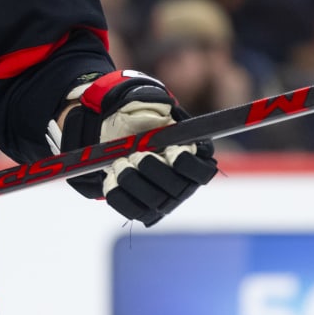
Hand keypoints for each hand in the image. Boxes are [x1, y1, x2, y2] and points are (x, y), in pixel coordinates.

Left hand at [54, 70, 217, 225]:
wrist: (115, 134)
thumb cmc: (140, 118)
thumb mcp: (150, 104)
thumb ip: (158, 105)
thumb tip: (161, 107)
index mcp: (195, 157)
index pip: (203, 171)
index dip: (188, 164)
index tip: (171, 150)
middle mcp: (184, 183)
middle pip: (177, 189)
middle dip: (155, 171)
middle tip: (137, 156)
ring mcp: (164, 199)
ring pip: (154, 201)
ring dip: (134, 182)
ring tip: (119, 164)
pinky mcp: (143, 209)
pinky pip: (133, 210)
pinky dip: (119, 195)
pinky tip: (111, 178)